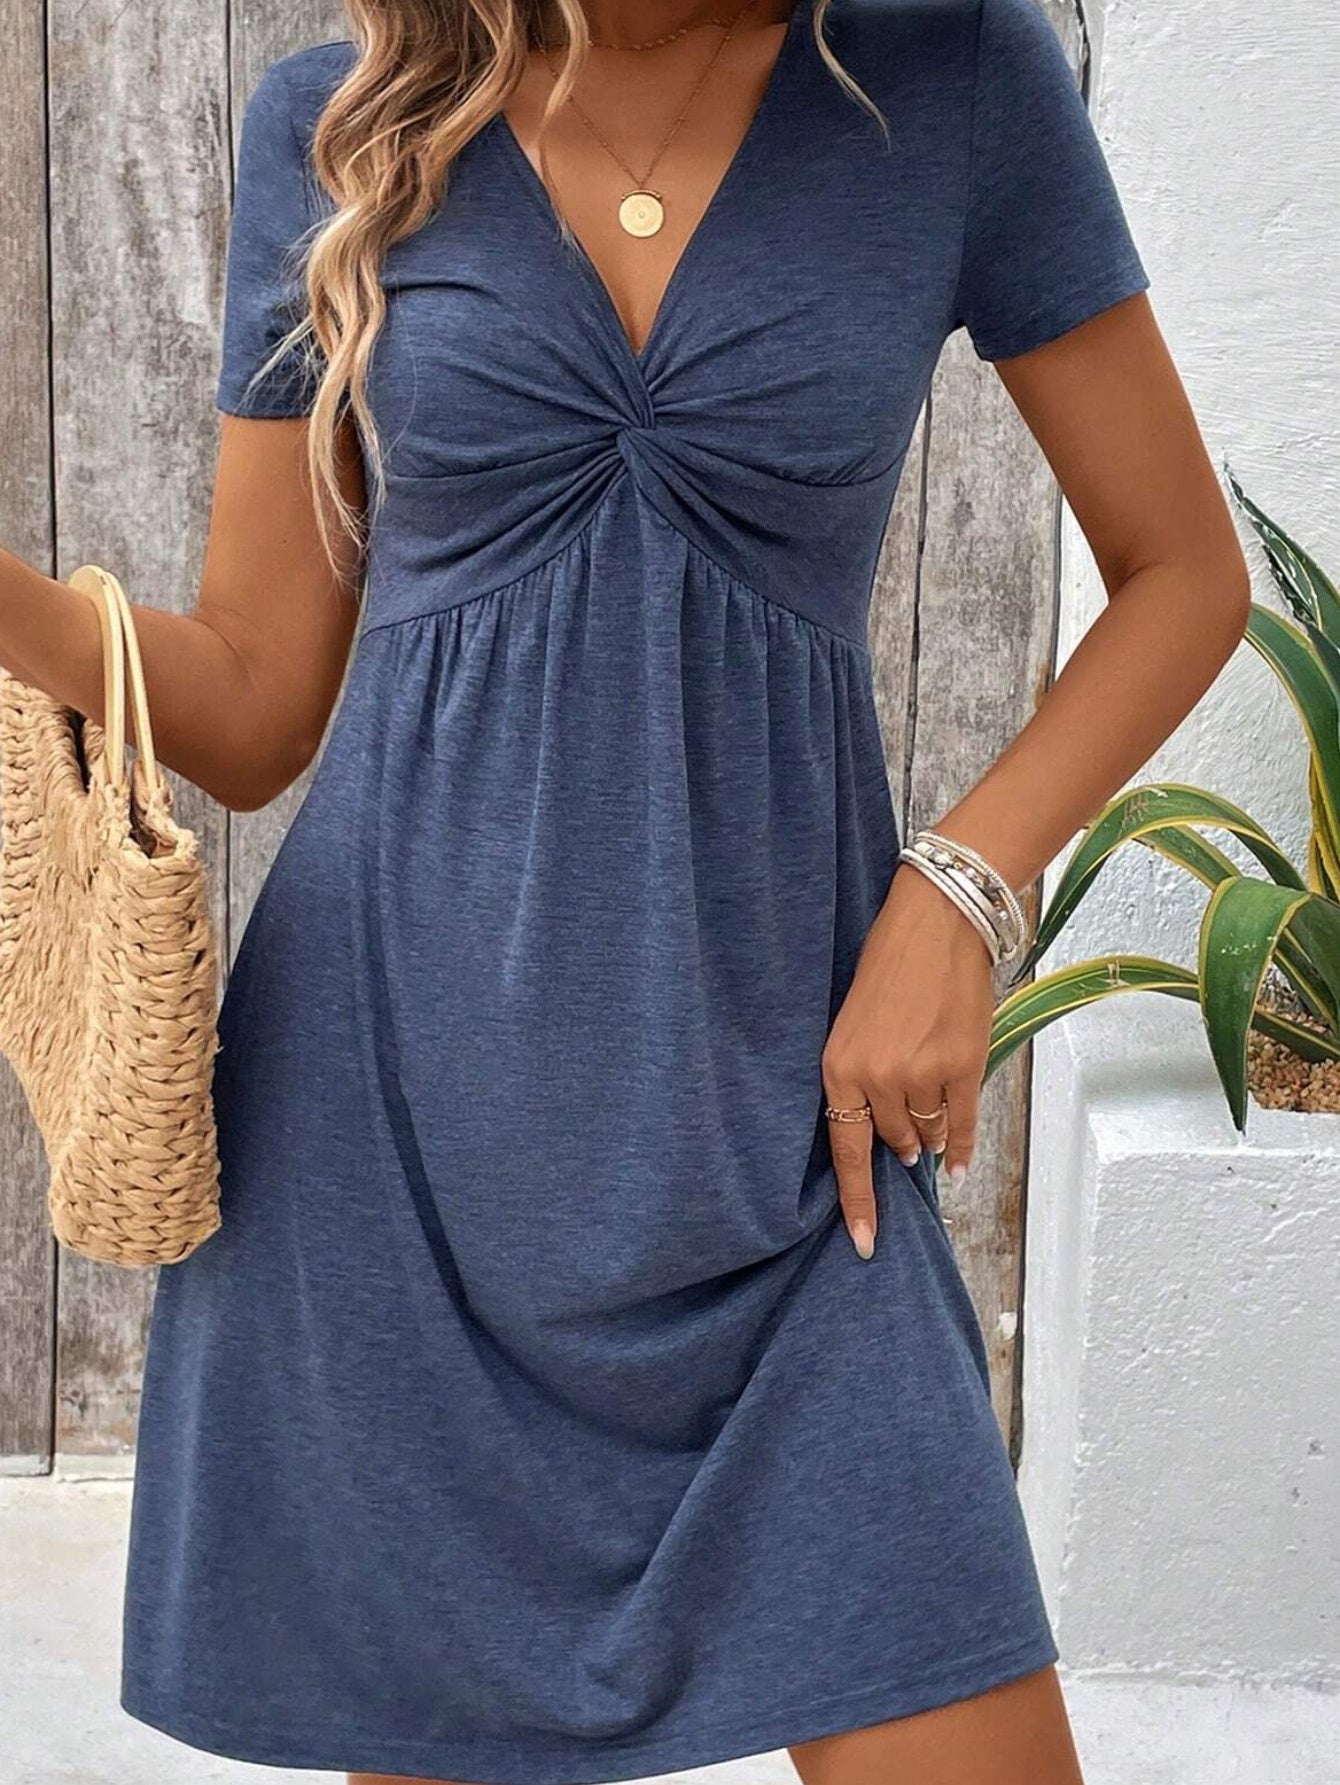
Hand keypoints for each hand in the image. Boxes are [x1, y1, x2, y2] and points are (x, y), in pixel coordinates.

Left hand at [820, 863, 995, 1258]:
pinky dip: (963, 1145)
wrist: (935, 924)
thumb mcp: (852, 1025)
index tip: (864, 1243)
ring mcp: (921, 1075)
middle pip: (893, 1140)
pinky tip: (959, 1164)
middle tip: (907, 1115)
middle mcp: (877, 1078)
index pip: (846, 1151)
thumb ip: (863, 1081)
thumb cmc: (888, 969)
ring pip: (929, 1132)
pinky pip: (963, 1125)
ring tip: (931, 1099)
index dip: (858, 1202)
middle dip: (902, 1139)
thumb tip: (895, 1141)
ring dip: (931, 1131)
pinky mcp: (962, 1066)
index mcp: (838, 1068)